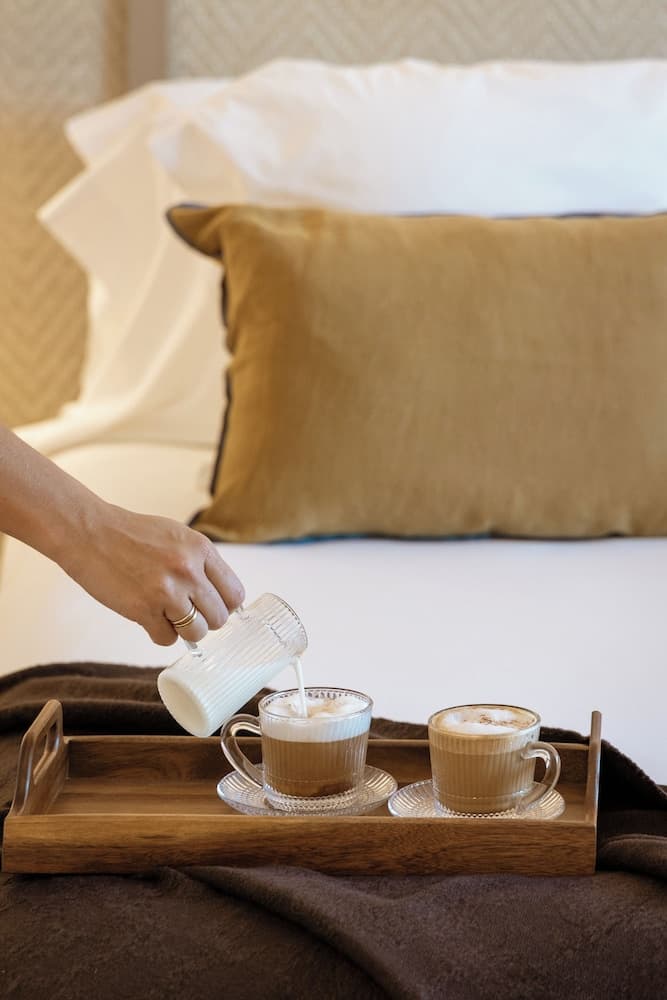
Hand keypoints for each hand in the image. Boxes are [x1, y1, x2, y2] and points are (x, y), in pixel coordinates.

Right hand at [57, 500, 244, 645]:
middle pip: (219, 617)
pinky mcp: (143, 610)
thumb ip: (200, 563)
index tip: (212, 607)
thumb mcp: (176, 537)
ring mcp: (167, 592)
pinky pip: (167, 639)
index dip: (224, 605)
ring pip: (196, 633)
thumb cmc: (130, 534)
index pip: (234, 593)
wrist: (89, 533)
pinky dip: (159, 633)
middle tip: (186, 612)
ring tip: (167, 615)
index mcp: (200, 549)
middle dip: (204, 620)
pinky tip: (148, 617)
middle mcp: (189, 571)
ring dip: (183, 630)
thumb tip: (219, 597)